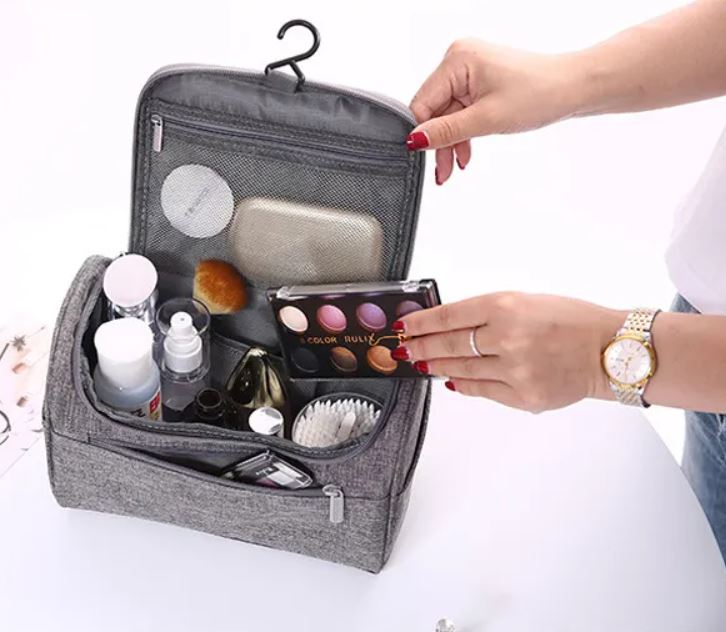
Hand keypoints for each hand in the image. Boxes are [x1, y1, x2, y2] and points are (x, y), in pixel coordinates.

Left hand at [393, 293, 623, 412]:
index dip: (421, 322)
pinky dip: (463, 384)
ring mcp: (514, 370)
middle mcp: (506, 338)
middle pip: (448, 344)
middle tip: (405, 349)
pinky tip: (451, 378)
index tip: (404, 326)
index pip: (448, 316)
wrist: (609, 350)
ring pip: (460, 369)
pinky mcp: (523, 397)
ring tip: (423, 363)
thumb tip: (451, 325)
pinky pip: (481, 391)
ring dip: (437, 366)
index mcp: (506, 306)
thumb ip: (487, 314)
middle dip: (421, 347)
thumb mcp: (526, 301)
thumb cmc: (573, 320)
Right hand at [408, 39, 584, 183]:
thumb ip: (446, 131)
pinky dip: (463, 133)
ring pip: (447, 115)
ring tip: (454, 169)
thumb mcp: (487, 119)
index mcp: (457, 59)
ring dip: (451, 142)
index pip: (422, 102)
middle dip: (439, 142)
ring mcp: (470, 71)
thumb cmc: (540, 94)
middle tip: (442, 173)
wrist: (573, 89)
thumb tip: (415, 140)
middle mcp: (460, 59)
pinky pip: (461, 111)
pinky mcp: (479, 82)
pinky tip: (465, 154)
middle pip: (434, 110)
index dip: (422, 133)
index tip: (423, 159)